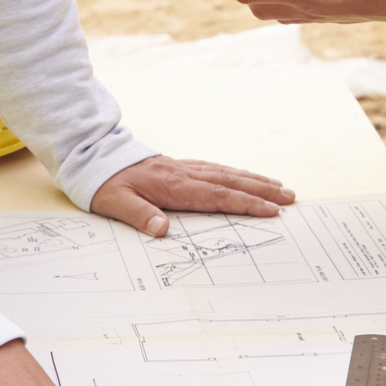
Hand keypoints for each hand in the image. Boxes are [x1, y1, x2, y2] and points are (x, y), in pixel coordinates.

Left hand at [90, 155, 295, 236]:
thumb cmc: (105, 183)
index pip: (217, 197)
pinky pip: (216, 168)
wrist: (95, 155)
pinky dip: (236, 173)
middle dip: (262, 190)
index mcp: (173, 186)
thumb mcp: (115, 202)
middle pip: (231, 182)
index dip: (245, 203)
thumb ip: (138, 215)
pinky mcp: (181, 166)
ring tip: (280, 186)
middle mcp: (185, 174)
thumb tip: (160, 229)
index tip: (271, 210)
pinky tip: (245, 177)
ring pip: (227, 173)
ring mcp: (185, 168)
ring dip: (255, 180)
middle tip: (290, 197)